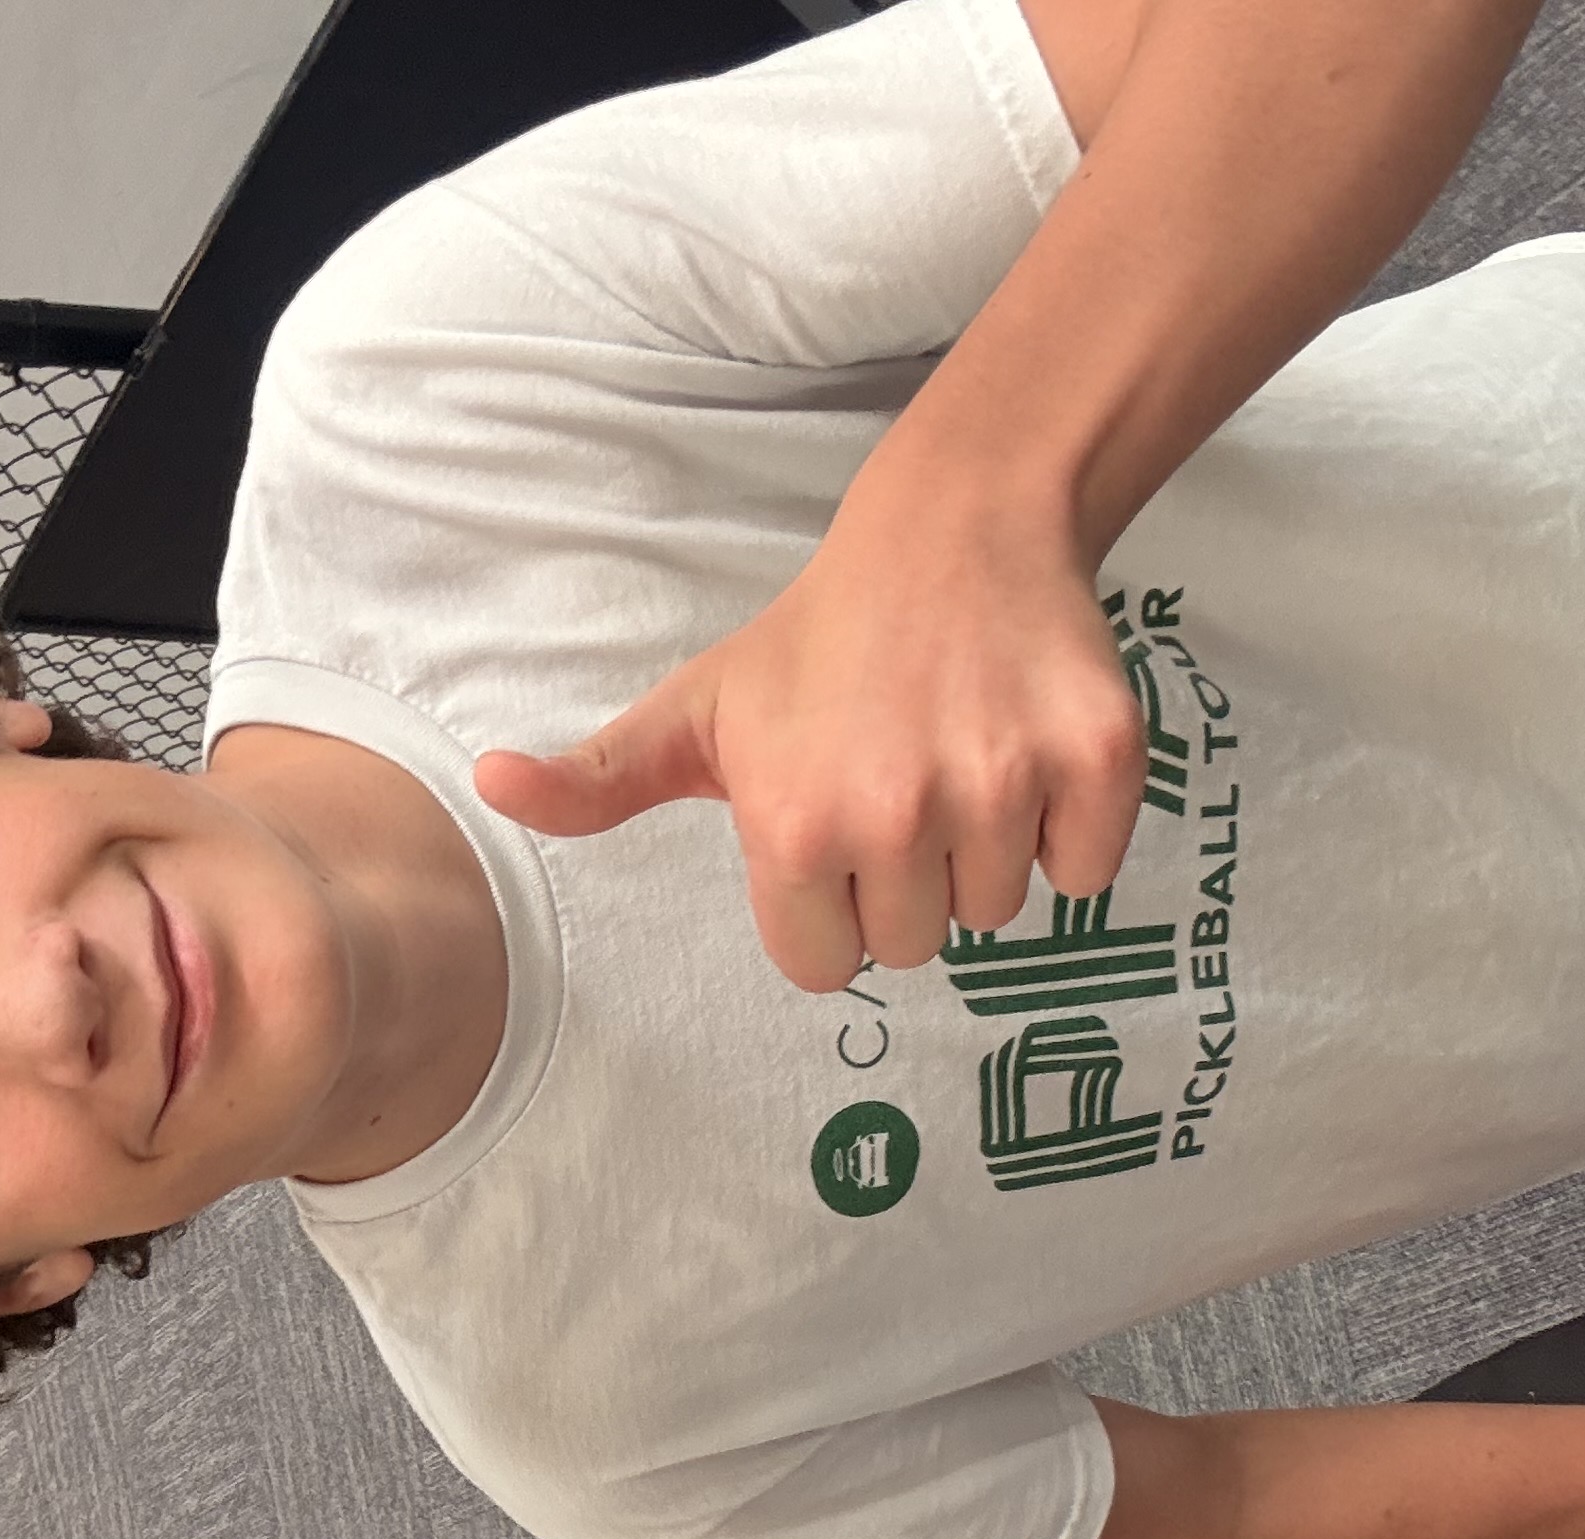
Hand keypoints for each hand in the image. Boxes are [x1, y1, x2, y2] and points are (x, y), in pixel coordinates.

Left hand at [473, 503, 1149, 991]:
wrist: (956, 526)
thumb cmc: (814, 643)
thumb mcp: (695, 713)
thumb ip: (595, 781)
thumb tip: (487, 787)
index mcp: (798, 828)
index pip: (825, 966)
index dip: (829, 910)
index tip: (835, 833)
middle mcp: (900, 817)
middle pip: (916, 945)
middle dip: (905, 883)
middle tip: (899, 785)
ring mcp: (1004, 789)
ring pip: (1000, 911)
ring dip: (983, 854)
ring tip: (956, 760)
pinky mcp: (1097, 763)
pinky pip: (1086, 871)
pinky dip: (1068, 828)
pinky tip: (1023, 752)